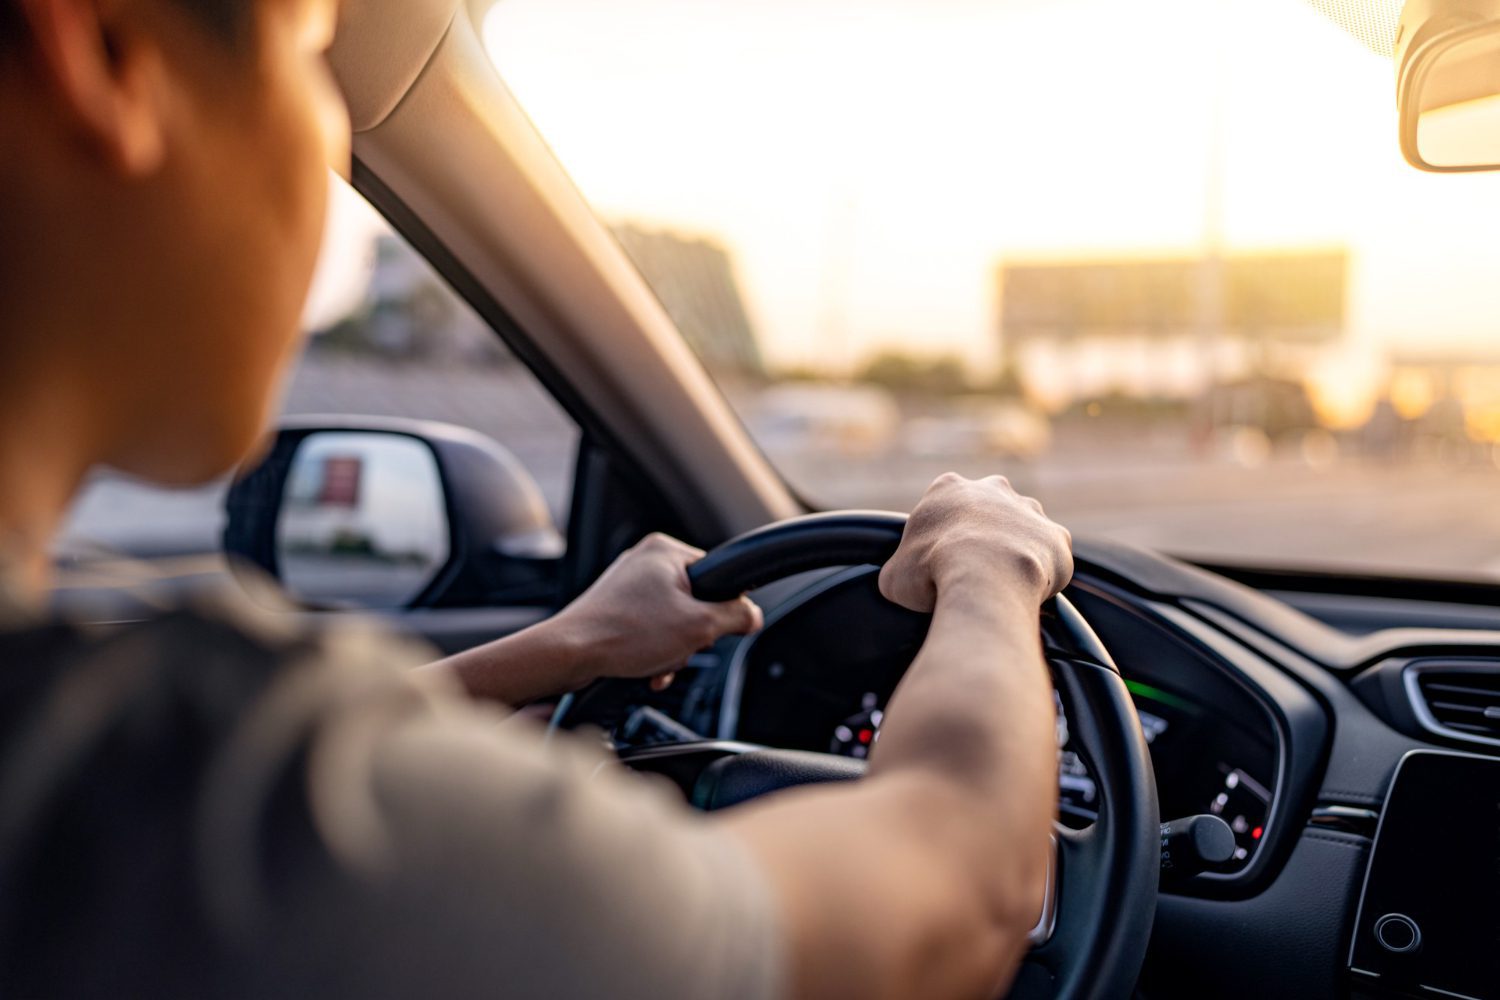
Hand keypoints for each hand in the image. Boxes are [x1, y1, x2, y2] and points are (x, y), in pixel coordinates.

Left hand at [552, 533, 762, 689]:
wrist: (570, 655)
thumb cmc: (623, 634)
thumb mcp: (698, 626)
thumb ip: (736, 617)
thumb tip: (753, 616)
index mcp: (665, 550)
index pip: (718, 575)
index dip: (723, 608)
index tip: (716, 628)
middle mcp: (645, 560)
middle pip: (696, 601)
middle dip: (692, 634)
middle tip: (680, 646)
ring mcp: (627, 584)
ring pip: (673, 620)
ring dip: (673, 648)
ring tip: (657, 660)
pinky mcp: (615, 607)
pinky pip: (650, 629)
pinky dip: (654, 651)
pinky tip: (647, 667)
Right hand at [879, 473, 1071, 613]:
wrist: (984, 578)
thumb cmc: (931, 572)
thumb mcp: (893, 576)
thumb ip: (900, 571)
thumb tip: (902, 583)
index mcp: (947, 488)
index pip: (944, 505)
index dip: (940, 536)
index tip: (939, 562)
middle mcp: (993, 489)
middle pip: (989, 508)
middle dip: (984, 533)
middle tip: (974, 570)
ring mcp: (1029, 510)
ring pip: (1024, 529)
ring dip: (1017, 550)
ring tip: (1003, 584)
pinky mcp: (1057, 536)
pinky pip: (1051, 557)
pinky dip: (1043, 574)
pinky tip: (1029, 594)